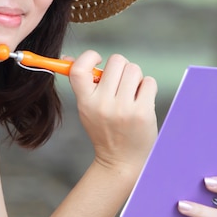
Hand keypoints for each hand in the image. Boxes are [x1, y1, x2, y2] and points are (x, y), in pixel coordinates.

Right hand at [68, 50, 157, 173]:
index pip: (79, 69)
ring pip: (134, 69)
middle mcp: (102, 104)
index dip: (89, 56)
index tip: (98, 60)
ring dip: (135, 78)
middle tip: (120, 83)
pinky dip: (147, 87)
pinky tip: (141, 100)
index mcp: (85, 102)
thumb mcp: (86, 108)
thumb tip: (67, 57)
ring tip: (131, 94)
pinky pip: (149, 82)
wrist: (121, 160)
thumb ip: (82, 84)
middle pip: (116, 61)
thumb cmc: (104, 129)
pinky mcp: (142, 112)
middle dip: (121, 68)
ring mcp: (123, 109)